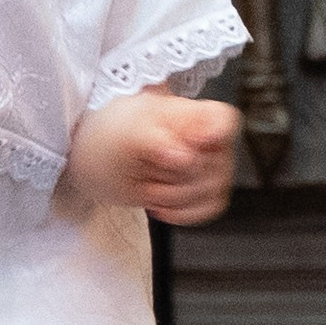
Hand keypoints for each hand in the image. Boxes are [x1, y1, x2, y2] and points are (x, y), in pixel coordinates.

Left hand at [64, 86, 240, 224]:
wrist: (100, 157)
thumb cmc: (112, 137)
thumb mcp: (123, 135)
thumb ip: (156, 140)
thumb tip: (185, 156)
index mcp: (191, 113)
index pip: (225, 121)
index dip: (213, 138)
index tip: (190, 151)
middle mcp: (208, 138)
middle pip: (218, 165)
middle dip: (178, 177)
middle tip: (147, 171)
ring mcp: (211, 164)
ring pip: (216, 190)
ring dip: (174, 197)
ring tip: (148, 186)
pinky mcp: (207, 189)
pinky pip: (211, 207)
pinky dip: (182, 212)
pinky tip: (160, 204)